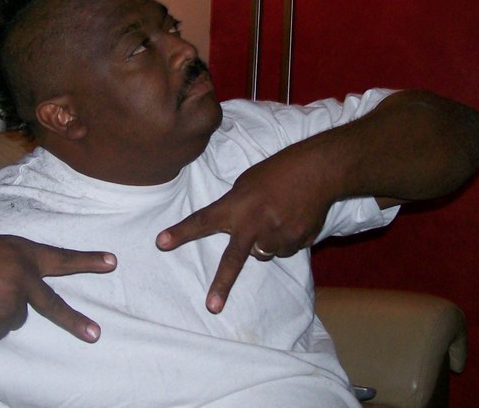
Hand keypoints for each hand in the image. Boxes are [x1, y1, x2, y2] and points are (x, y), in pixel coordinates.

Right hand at [0, 235, 116, 342]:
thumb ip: (17, 263)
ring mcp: (11, 300)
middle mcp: (22, 276)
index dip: (87, 260)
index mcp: (22, 252)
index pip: (60, 258)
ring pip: (15, 316)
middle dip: (75, 321)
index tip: (112, 262)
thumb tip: (29, 292)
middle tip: (95, 334)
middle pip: (52, 304)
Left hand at [156, 146, 334, 313]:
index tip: (160, 243)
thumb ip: (235, 208)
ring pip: (263, 253)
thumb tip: (234, 229)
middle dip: (222, 284)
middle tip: (211, 306)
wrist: (318, 171)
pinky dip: (286, 239)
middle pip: (234, 259)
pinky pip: (285, 249)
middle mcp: (254, 223)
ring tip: (276, 216)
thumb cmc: (277, 171)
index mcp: (237, 205)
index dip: (181, 232)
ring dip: (264, 242)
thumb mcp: (246, 183)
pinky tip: (293, 219)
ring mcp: (277, 234)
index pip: (202, 220)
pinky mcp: (298, 241)